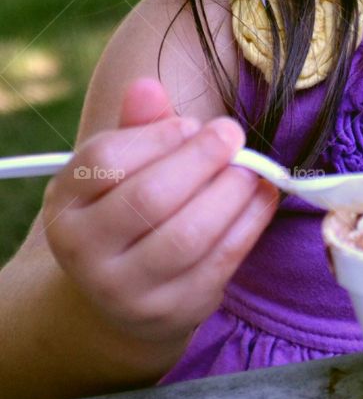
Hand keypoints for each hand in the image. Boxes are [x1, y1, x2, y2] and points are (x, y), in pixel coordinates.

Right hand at [42, 77, 278, 348]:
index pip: (105, 161)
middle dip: (201, 159)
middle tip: (232, 135)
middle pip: (149, 198)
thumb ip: (138, 126)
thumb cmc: (128, 209)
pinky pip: (219, 263)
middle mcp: (85, 252)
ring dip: (230, 193)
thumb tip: (147, 86)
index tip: (191, 124)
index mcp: (66, 205)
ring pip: (187, 236)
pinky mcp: (173, 311)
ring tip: (250, 168)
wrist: (124, 292)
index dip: (157, 136)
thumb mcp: (121, 167)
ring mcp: (127, 290)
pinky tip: (262, 196)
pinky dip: (249, 224)